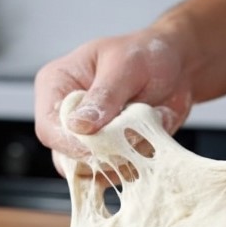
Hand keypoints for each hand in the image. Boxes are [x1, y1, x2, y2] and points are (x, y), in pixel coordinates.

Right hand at [34, 26, 193, 167]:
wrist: (177, 66)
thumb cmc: (147, 53)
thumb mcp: (126, 65)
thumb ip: (104, 96)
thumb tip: (79, 125)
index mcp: (58, 85)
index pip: (48, 127)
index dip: (70, 143)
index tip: (98, 146)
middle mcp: (67, 115)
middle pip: (65, 156)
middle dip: (100, 155)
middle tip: (131, 139)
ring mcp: (89, 137)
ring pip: (91, 170)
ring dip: (122, 160)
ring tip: (144, 133)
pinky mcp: (111, 152)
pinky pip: (117, 173)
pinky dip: (136, 164)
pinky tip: (150, 140)